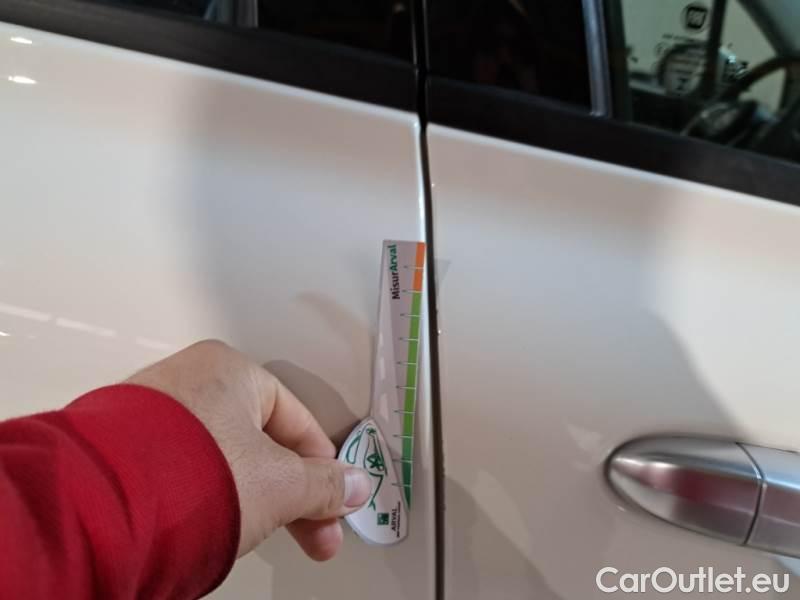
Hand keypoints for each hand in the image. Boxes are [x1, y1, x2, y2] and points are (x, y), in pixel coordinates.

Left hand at [126, 340, 370, 560]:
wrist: (107, 505)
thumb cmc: (194, 473)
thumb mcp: (281, 484)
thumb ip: (324, 485)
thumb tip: (352, 486)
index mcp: (231, 369)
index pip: (296, 420)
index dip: (322, 468)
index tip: (332, 504)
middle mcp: (189, 380)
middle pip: (260, 442)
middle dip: (289, 493)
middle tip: (306, 531)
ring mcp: (152, 413)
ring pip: (224, 458)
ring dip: (250, 497)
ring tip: (250, 530)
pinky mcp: (126, 447)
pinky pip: (186, 470)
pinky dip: (207, 495)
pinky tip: (211, 521)